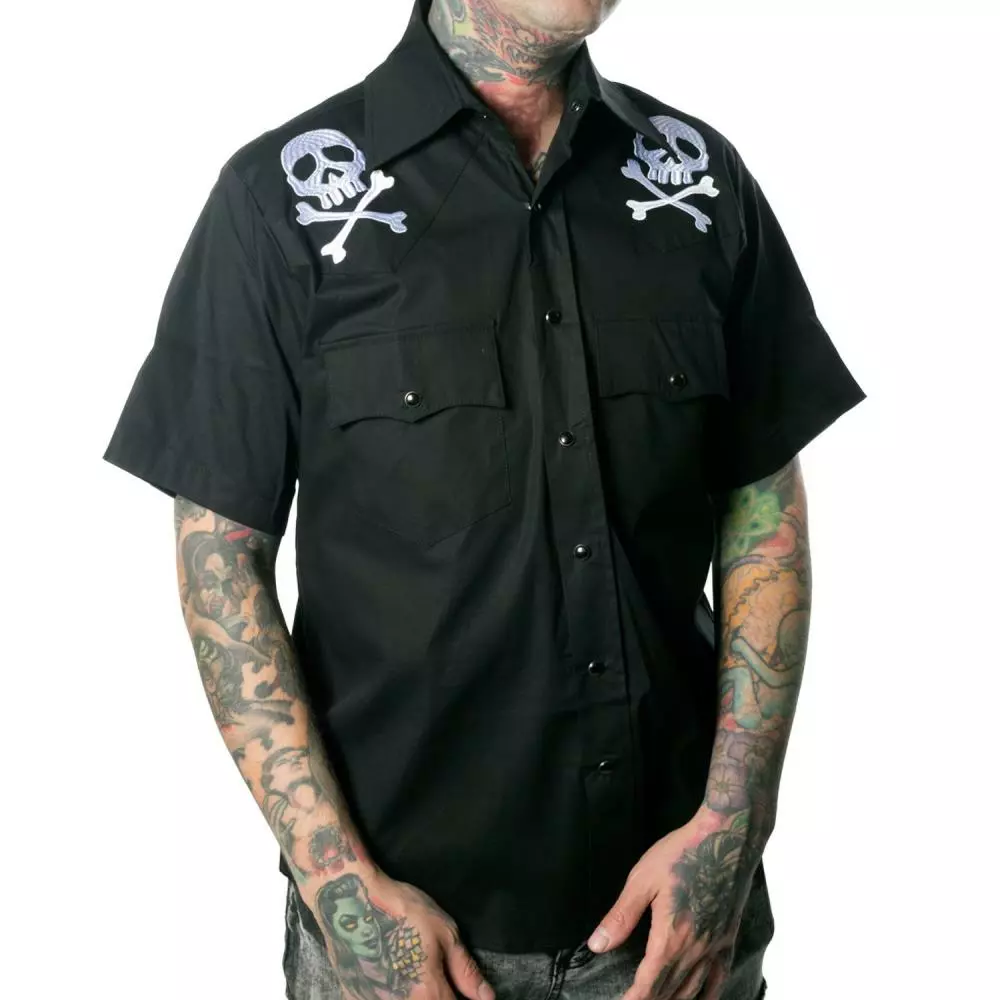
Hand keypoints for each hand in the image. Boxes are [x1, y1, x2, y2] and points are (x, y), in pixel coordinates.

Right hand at [301, 866, 494, 999]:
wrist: (350, 902)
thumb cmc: (402, 912)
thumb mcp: (444, 932)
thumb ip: (465, 970)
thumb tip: (486, 997)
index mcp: (429, 994)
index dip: (461, 998)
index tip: (455, 986)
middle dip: (436, 995)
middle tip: (430, 971)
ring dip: (413, 993)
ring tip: (408, 969)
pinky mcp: (353, 999)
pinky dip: (389, 992)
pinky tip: (388, 974)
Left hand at [586, 806, 759, 999]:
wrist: (728, 836)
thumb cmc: (683, 852)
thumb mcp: (643, 880)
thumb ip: (621, 916)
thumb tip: (596, 945)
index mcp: (672, 936)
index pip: (650, 983)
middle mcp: (697, 948)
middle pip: (671, 991)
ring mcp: (716, 944)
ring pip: (695, 990)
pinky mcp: (729, 936)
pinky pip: (720, 978)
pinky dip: (708, 995)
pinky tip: (700, 999)